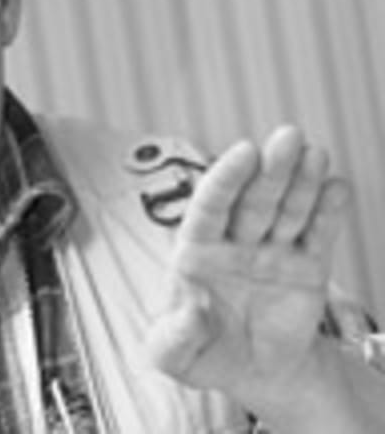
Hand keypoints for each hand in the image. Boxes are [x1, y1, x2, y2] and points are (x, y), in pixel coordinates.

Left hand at [145, 126, 349, 415]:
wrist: (255, 373)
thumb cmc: (205, 355)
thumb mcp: (175, 356)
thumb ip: (173, 338)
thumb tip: (189, 311)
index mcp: (197, 251)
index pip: (210, 207)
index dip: (225, 179)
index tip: (244, 152)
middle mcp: (235, 241)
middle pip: (254, 200)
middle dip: (271, 170)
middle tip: (288, 137)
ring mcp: (273, 249)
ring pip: (288, 209)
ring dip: (302, 181)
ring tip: (315, 153)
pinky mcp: (308, 265)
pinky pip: (319, 233)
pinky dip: (329, 211)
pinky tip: (338, 187)